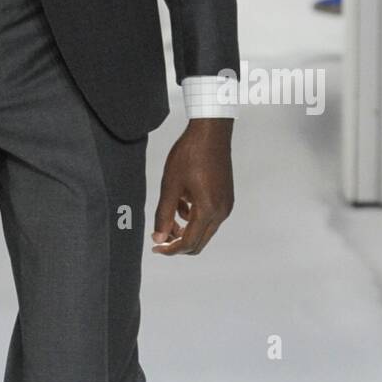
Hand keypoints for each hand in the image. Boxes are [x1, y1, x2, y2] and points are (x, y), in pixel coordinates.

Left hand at [151, 119, 233, 254]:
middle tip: (159, 236)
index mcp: (208, 210)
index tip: (155, 248)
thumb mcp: (170, 185)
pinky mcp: (226, 197)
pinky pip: (209, 216)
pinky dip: (194, 216)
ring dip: (185, 228)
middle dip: (178, 242)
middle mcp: (221, 212)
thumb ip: (164, 214)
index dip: (170, 249)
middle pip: (199, 241)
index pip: (189, 243)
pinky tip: (182, 201)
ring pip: (204, 229)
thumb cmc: (189, 155)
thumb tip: (158, 239)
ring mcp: (226, 205)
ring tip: (169, 211)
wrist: (210, 132)